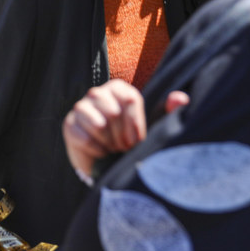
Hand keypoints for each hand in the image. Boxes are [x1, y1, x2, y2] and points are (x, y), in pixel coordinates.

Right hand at [63, 79, 182, 179]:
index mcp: (119, 89)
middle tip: (124, 147)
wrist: (109, 161)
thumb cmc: (133, 140)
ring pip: (98, 124)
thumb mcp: (155, 126)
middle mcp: (98, 93)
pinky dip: (96, 150)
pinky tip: (101, 153)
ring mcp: (80, 108)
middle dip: (121, 136)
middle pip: (113, 112)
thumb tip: (180, 98)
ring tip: (113, 148)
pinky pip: (83, 137)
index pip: (130, 98)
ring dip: (109, 143)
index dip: (136, 124)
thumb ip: (169, 112)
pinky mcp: (69, 125)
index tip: (137, 140)